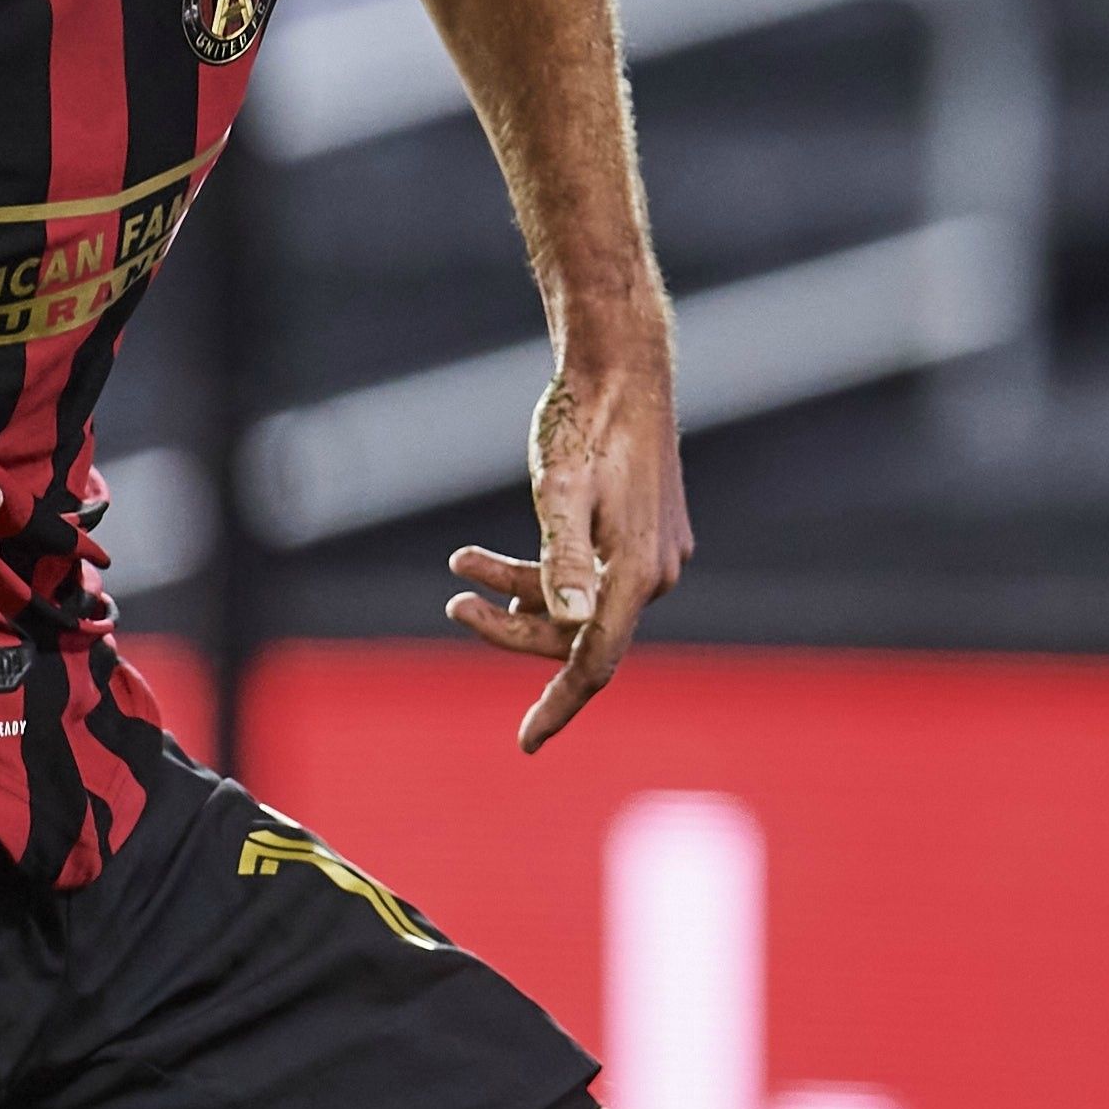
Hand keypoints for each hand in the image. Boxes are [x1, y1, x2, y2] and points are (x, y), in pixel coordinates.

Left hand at [447, 360, 691, 749]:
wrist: (621, 365)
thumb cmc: (584, 421)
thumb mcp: (560, 489)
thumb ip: (562, 559)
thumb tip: (571, 624)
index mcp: (637, 572)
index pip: (595, 664)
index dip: (558, 705)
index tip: (524, 742)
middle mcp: (655, 572)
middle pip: (577, 634)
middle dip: (511, 628)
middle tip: (454, 604)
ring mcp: (653, 553)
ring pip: (578, 603)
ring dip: (517, 593)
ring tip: (461, 564)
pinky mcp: (643, 532)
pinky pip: (589, 576)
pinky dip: (542, 572)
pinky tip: (492, 560)